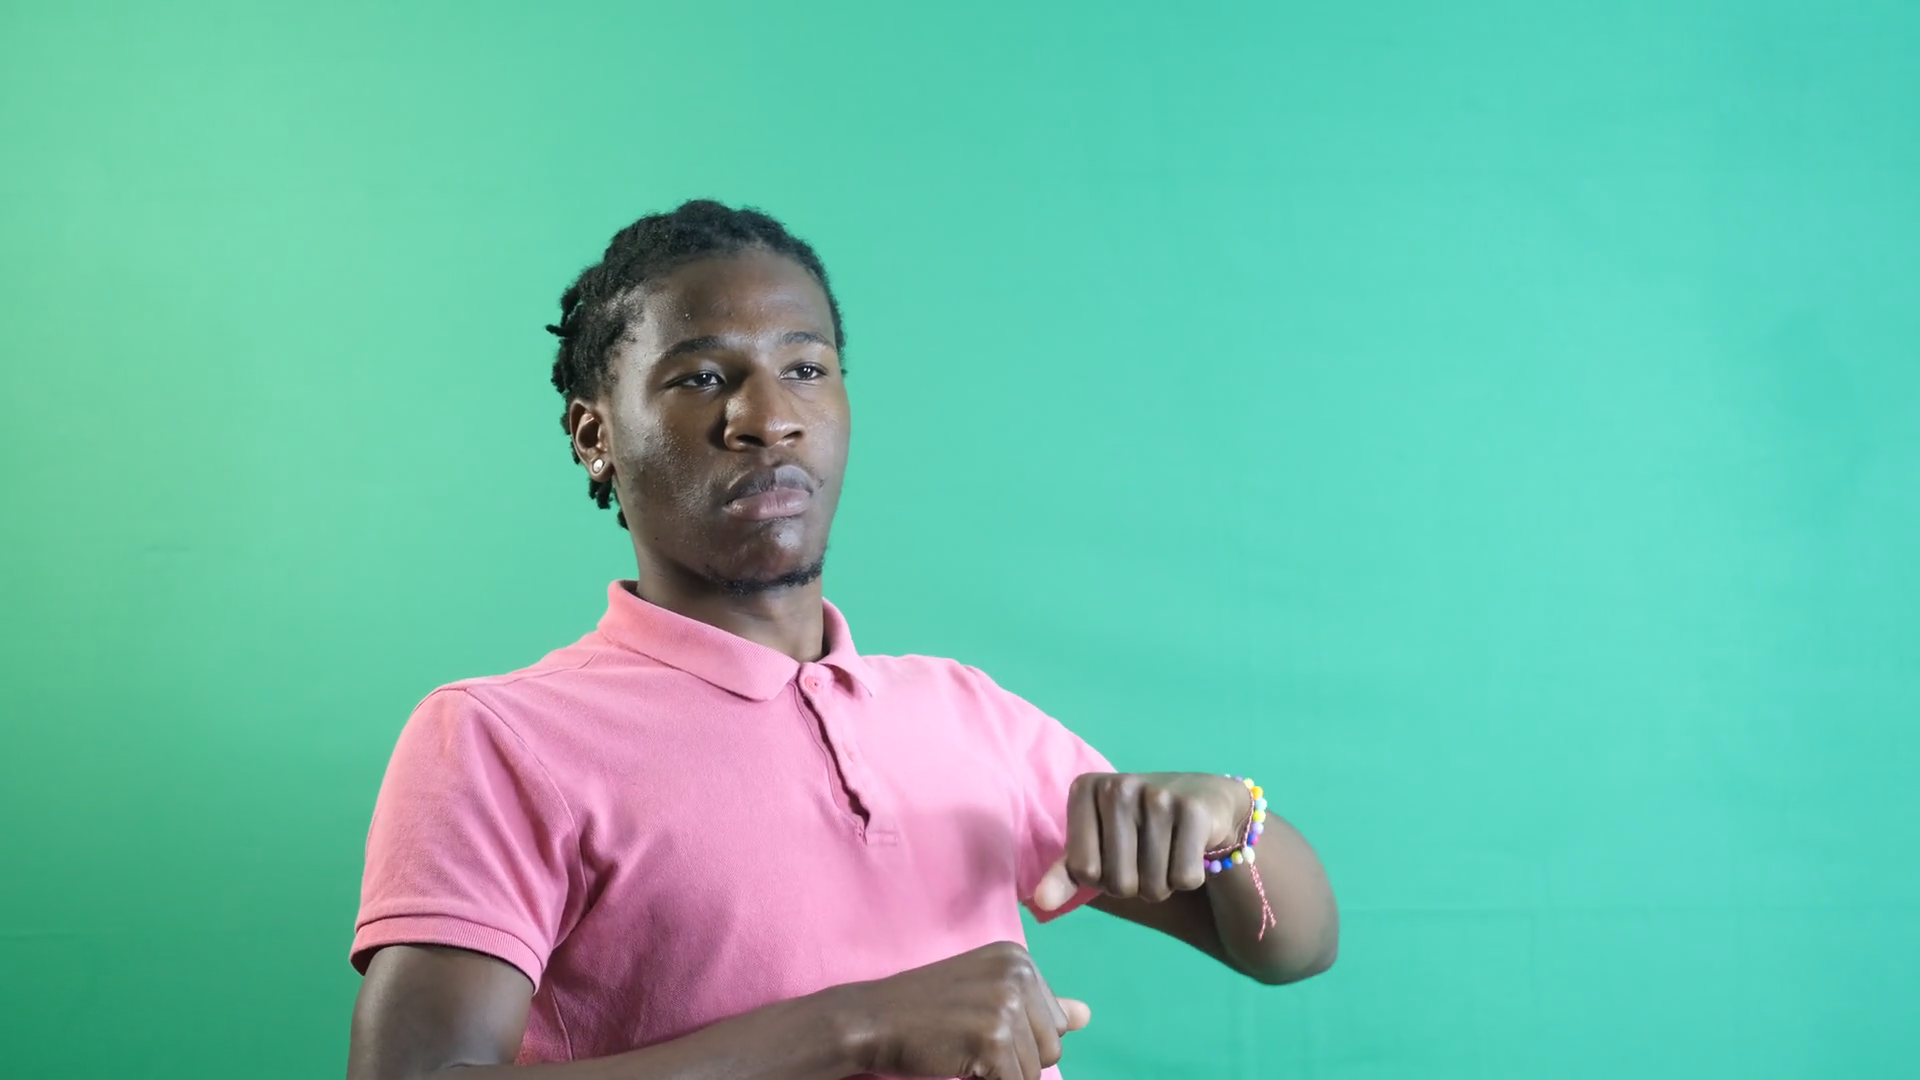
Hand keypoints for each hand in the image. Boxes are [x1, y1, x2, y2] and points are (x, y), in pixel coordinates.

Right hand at [832, 941, 1090, 1079]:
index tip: (978, 1024)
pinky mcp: (993, 1039)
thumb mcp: (985, 995)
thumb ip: (1037, 1005)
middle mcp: (1017, 973)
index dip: (1019, 1037)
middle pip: (1052, 1045)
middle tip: (970, 1041)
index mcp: (1018, 958)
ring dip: (1001, 1073)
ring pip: (1035, 1070)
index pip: (1054, 1021)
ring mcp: (1006, 1005)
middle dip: (1016, 1058)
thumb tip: (1086, 1017)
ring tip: (964, 1051)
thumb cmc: (926, 1011)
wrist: (873, 1019)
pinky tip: (961, 1065)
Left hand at [1031, 772, 1247, 910]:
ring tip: (1166, 853)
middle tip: (1145, 856)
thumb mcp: (1096, 844)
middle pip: (1118, 882)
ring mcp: (1158, 796)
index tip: (1114, 854)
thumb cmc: (1139, 827)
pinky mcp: (1194, 811)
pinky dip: (1188, 879)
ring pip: (1153, 885)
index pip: (1083, 871)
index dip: (1101, 878)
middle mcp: (1118, 786)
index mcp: (1084, 789)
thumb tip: (1040, 902)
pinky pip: (1185, 879)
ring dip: (1161, 885)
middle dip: (1134, 885)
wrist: (1205, 800)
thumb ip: (1065, 874)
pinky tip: (1189, 850)